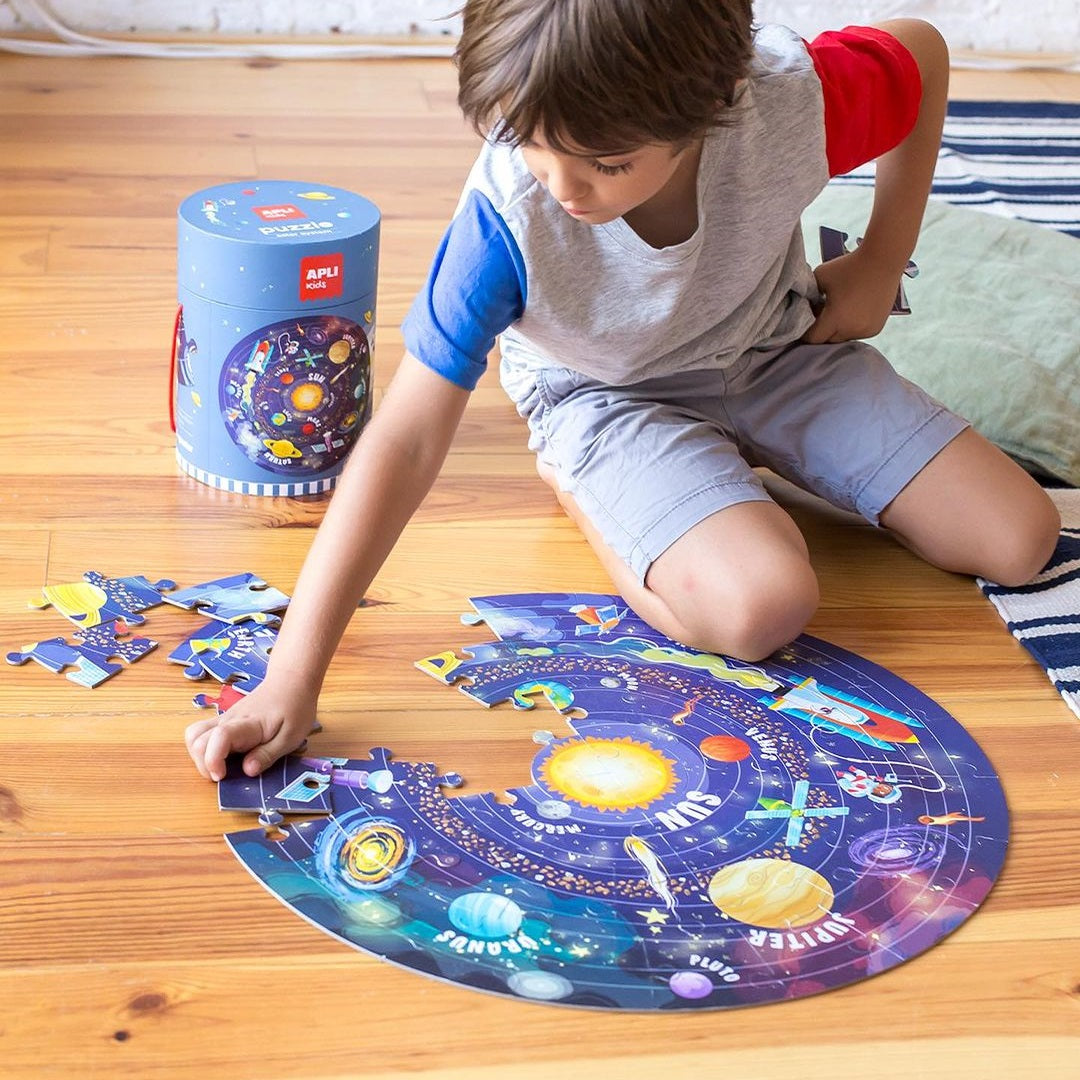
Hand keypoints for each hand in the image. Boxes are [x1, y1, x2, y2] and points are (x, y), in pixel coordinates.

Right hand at [185, 679, 318, 781]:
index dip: (213, 760)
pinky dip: (205, 749)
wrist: (291, 681)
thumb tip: (247, 771)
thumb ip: (267, 755)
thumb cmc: (294, 707)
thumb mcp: (291, 737)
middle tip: (225, 775)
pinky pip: (202, 734)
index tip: (222, 776)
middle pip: (196, 740)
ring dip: (200, 756)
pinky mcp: (224, 720)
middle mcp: (228, 720)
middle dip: (204, 764)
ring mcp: (223, 719)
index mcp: (247, 724)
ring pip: (193, 735)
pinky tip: (225, 756)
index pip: (218, 738)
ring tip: (221, 767)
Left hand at [803, 247, 904, 343]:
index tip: (804, 321)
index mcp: (836, 319)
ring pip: (842, 339)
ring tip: (838, 310)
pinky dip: (851, 327)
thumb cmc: (849, 266)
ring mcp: (866, 331)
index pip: (813, 339)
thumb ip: (808, 296)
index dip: (805, 332)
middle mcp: (852, 330)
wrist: (883, 260)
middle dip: (821, 331)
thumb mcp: (819, 277)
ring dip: (837, 330)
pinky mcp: (876, 329)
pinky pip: (857, 334)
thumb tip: (806, 309)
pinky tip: (852, 310)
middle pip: (827, 341)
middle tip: (821, 313)